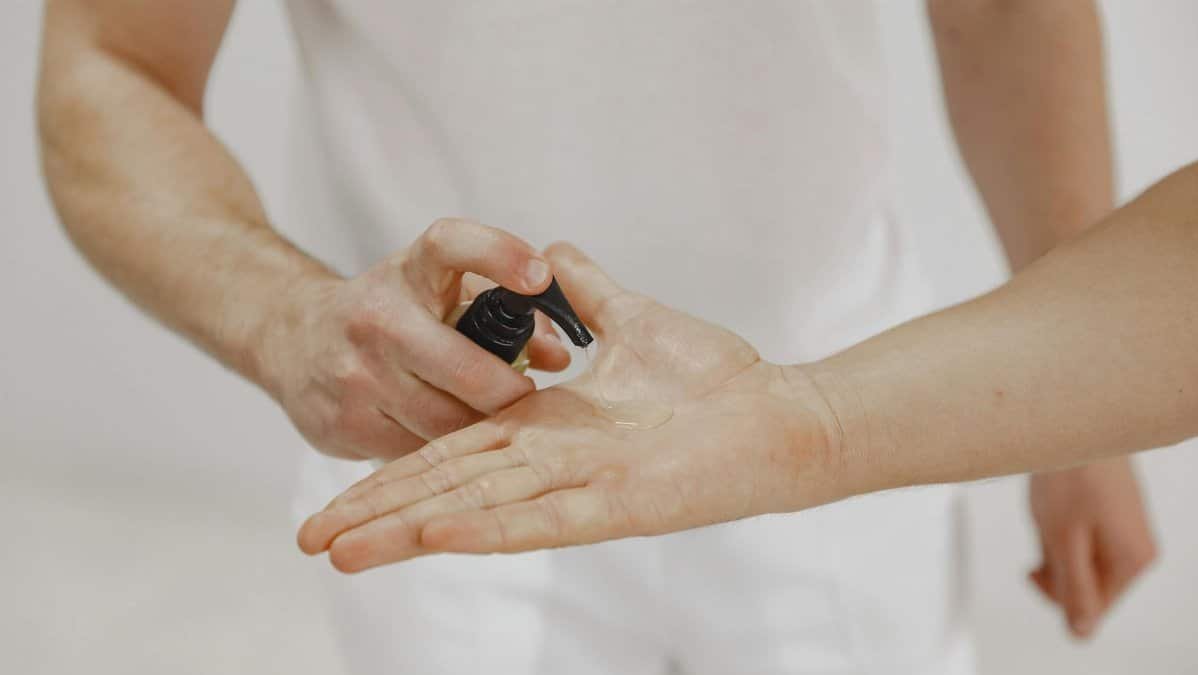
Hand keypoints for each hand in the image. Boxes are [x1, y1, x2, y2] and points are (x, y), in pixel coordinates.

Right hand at [258, 218, 569, 461]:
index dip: (500, 255)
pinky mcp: (344, 423)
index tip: (541, 276)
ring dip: (476, 426)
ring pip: (444, 421)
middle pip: (465, 369)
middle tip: (528, 400)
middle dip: (508, 392)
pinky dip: (440, 450)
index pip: (451, 245)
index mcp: (410, 272)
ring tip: (488, 420)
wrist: (292, 338)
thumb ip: (504, 313)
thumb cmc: (392, 313)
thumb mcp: (442, 293)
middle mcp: (377, 317)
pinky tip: (448, 441)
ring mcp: (355, 373)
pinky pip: (415, 452)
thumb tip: (557, 354)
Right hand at [297, 243, 842, 571]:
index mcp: (546, 430)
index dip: (394, 467)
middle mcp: (550, 467)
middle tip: (307, 542)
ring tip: (342, 551)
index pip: (449, 448)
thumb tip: (552, 253)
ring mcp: (579, 491)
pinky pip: (542, 520)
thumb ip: (588, 292)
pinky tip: (434, 536)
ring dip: (408, 531)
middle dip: (376, 515)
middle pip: (445, 492)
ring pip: (477, 514)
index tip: (341, 475)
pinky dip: (486, 529)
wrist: (779, 412)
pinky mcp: (615, 506)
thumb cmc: (714, 377)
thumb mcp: (632, 322)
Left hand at [1028, 458, 1156, 637]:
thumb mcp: (1064, 541)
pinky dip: (1058, 529)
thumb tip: (1082, 633)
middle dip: (1055, 567)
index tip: (1033, 570)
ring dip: (1053, 546)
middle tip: (1041, 536)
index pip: (1092, 607)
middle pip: (1086, 585)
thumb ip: (1074, 588)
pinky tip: (1051, 505)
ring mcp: (1124, 532)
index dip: (1056, 594)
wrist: (1074, 423)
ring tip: (1048, 513)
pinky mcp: (1110, 516)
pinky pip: (1079, 540)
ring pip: (1078, 561)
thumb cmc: (1069, 477)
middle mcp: (1136, 550)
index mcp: (1132, 562)